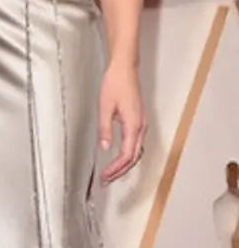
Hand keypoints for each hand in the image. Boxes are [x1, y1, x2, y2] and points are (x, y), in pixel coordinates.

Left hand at [98, 61, 145, 183]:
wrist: (125, 68)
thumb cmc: (115, 83)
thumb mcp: (105, 106)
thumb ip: (105, 129)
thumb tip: (105, 148)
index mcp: (134, 126)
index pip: (127, 155)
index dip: (116, 169)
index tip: (105, 176)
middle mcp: (141, 127)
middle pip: (134, 157)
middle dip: (120, 170)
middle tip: (107, 179)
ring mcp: (142, 123)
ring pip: (137, 151)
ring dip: (125, 164)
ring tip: (111, 171)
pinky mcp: (139, 119)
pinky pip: (136, 143)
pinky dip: (128, 154)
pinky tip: (120, 155)